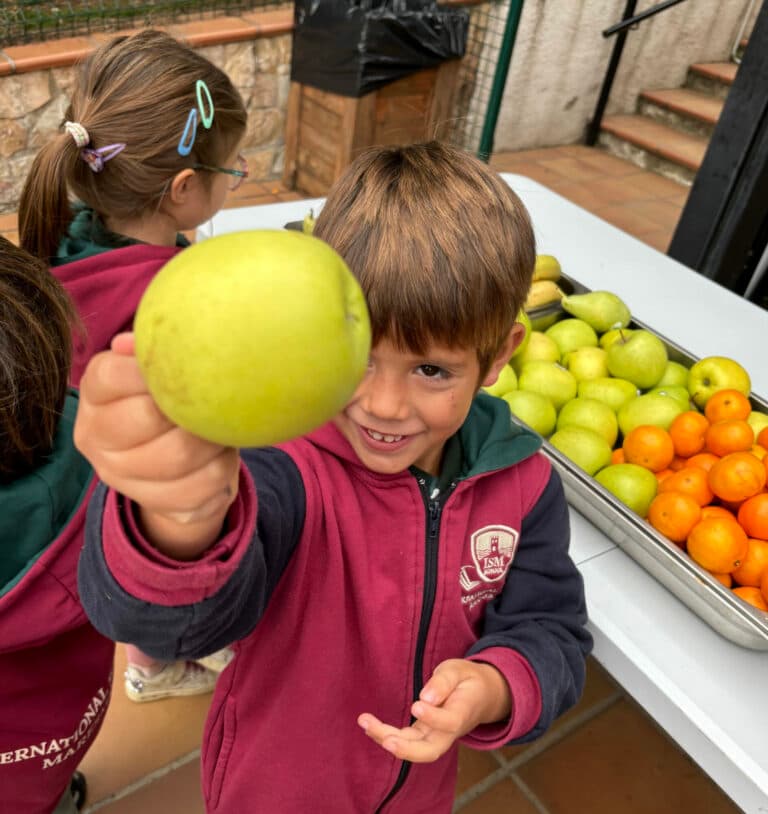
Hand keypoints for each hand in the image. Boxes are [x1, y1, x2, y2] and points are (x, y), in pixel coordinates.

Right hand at [74, 333, 239, 556]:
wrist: (176, 473)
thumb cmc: (169, 404)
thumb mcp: (155, 376)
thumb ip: (151, 354)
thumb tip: (133, 342)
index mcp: (94, 398)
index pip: (111, 376)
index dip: (152, 369)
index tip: (187, 365)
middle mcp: (97, 439)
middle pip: (147, 417)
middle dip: (190, 406)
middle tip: (215, 396)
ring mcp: (124, 478)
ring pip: (180, 454)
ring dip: (212, 438)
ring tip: (223, 425)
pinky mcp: (159, 504)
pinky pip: (204, 485)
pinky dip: (225, 467)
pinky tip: (224, 456)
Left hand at [357, 658, 510, 762]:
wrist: (480, 695)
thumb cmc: (466, 679)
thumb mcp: (458, 670)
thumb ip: (443, 682)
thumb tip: (426, 697)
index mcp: (463, 712)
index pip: (450, 723)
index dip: (434, 717)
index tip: (416, 705)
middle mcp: (448, 731)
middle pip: (430, 751)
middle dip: (406, 749)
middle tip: (386, 740)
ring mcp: (435, 735)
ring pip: (413, 748)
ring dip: (387, 739)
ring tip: (365, 722)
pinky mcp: (423, 734)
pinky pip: (405, 740)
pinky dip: (386, 735)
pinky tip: (368, 724)